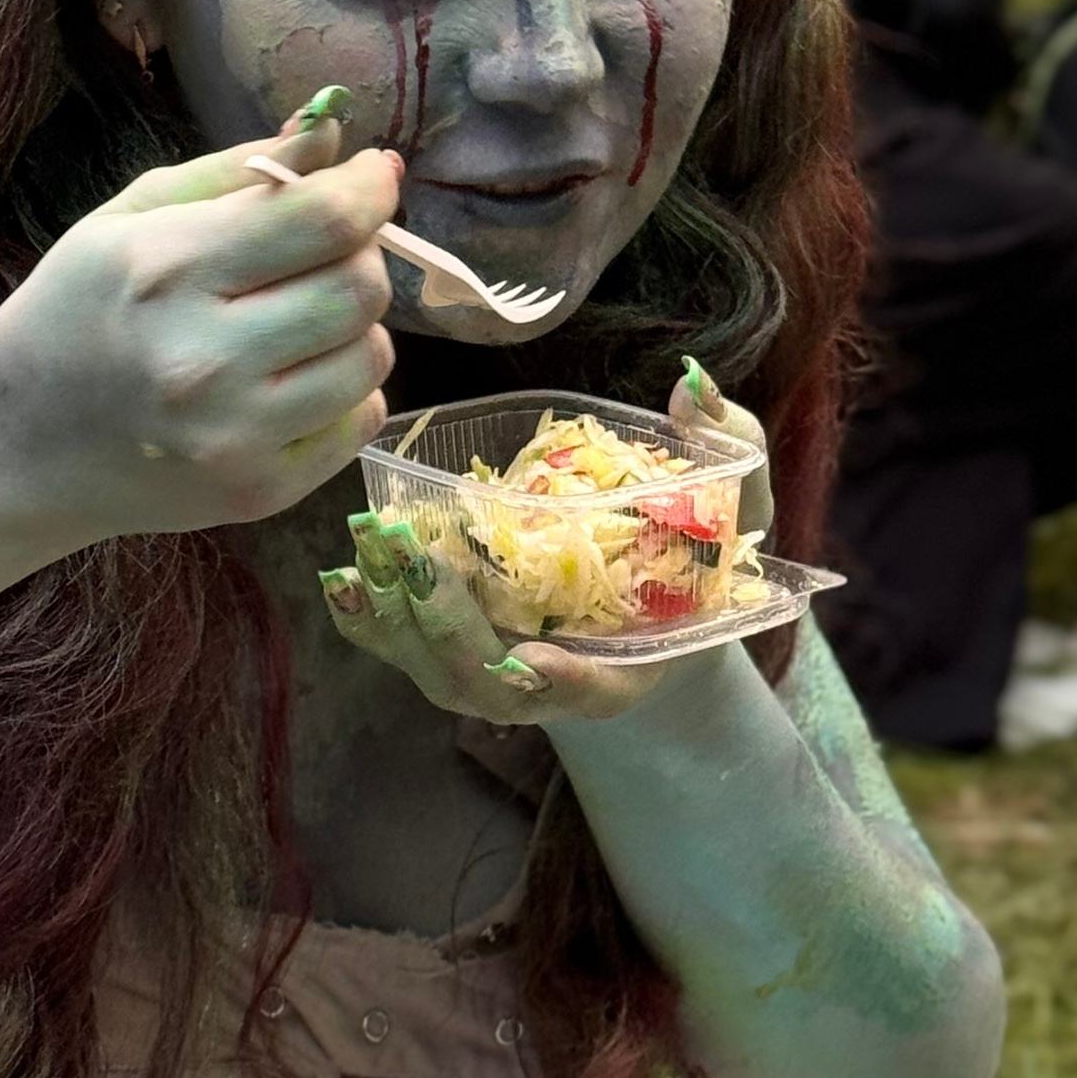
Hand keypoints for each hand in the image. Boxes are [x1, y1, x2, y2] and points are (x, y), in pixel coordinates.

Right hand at [0, 97, 397, 550]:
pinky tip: (286, 382)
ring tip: (296, 323)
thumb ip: (236, 171)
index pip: (324, 220)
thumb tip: (336, 135)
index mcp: (167, 270)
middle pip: (360, 289)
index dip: (369, 189)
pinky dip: (343, 391)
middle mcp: (203, 359)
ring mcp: (233, 436)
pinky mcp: (257, 492)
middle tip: (321, 256)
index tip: (372, 177)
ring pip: (373, 357)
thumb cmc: (74, 312)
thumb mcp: (129, 219)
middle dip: (358, 258)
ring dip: (353, 329)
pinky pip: (360, 421)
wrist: (16, 444)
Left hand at [320, 357, 772, 722]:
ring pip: (439, 671)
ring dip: (400, 621)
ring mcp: (501, 675)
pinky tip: (343, 578)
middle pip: (490, 683)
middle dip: (451, 628)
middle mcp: (559, 683)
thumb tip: (689, 388)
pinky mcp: (458, 649)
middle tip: (419, 565)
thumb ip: (726, 444)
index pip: (595, 689)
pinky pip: (407, 648)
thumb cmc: (696, 545)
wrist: (656, 596)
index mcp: (633, 663)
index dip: (564, 680)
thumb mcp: (732, 494)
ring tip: (373, 556)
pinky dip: (372, 621)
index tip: (532, 660)